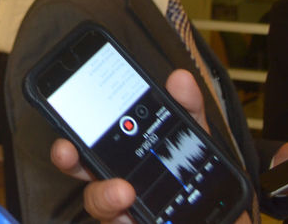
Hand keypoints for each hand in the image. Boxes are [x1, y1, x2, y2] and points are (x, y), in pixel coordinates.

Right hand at [51, 69, 248, 222]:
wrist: (223, 220)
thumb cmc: (200, 181)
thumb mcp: (198, 139)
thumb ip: (188, 109)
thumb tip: (179, 78)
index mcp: (124, 157)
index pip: (90, 142)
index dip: (71, 132)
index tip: (64, 123)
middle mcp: (117, 183)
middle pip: (81, 172)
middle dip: (68, 160)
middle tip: (67, 150)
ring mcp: (126, 213)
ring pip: (99, 206)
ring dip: (104, 197)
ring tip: (124, 193)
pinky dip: (129, 222)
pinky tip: (141, 218)